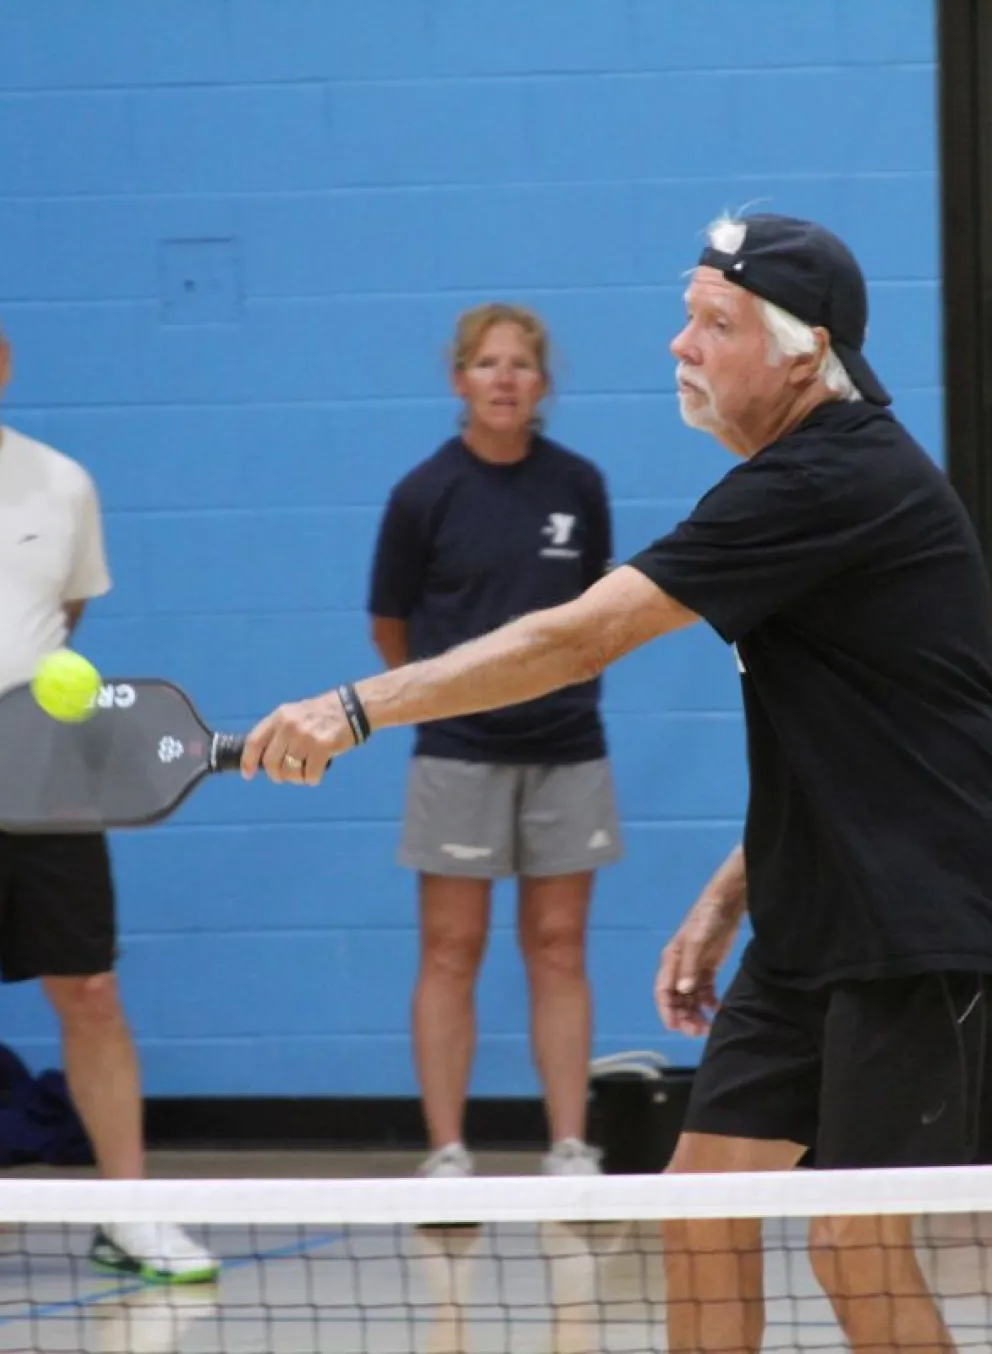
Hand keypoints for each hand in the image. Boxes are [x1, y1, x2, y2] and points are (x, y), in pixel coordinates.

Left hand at [240, 692, 352, 785]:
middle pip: (270, 763)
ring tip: (305, 771)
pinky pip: (310, 776)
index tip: (248, 774)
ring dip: (296, 778)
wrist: (352, 707)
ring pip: (289, 772)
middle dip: (276, 775)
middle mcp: (289, 726)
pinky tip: (318, 771)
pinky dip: (312, 779)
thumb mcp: (294, 714)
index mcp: (279, 716)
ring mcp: (306, 737)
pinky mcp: (323, 747)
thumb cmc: (321, 714)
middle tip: (286, 775)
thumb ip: (278, 732)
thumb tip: (263, 759)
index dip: (248, 761)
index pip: (254, 742)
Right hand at [654, 896, 741, 1036]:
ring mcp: (694, 970)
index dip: (666, 1011)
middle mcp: (680, 968)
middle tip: (698, 1031)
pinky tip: (719, 1011)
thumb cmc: (707, 919)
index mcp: (672, 961)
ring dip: (696, 1015)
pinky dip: (710, 1004)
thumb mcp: (697, 941)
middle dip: (683, 1017)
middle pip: (677, 1000)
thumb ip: (691, 967)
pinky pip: (706, 993)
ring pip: (690, 1000)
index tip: (674, 1028)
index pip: (663, 991)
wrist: (726, 904)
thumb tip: (684, 991)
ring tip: (708, 1027)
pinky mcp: (708, 970)